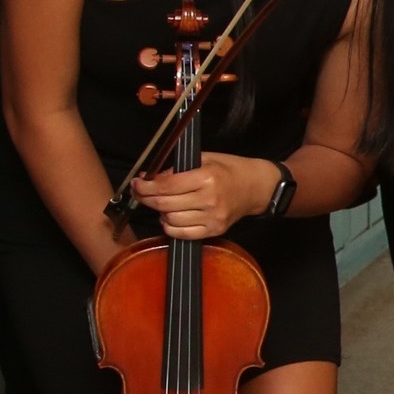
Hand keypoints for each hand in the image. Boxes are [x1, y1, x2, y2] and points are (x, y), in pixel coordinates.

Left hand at [131, 151, 279, 238]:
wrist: (256, 187)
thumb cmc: (230, 169)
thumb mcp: (204, 159)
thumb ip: (177, 170)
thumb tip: (151, 179)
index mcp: (207, 177)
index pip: (166, 186)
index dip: (146, 186)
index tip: (137, 183)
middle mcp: (209, 200)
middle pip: (164, 204)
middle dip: (146, 198)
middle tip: (140, 192)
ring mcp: (212, 218)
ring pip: (170, 220)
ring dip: (160, 212)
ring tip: (163, 203)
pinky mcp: (215, 230)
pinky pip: (182, 234)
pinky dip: (170, 226)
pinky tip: (171, 216)